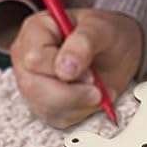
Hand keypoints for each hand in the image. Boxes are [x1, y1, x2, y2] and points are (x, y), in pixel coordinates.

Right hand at [10, 6, 143, 128]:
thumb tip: (64, 68)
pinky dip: (81, 112)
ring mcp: (33, 83)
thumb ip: (83, 43)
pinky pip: (56, 118)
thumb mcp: (102, 28)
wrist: (119, 51)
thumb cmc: (108, 33)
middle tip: (98, 88)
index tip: (90, 73)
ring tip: (100, 89)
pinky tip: (93, 96)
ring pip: (44, 107)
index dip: (60, 69)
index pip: (34, 58)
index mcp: (36, 30)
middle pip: (34, 88)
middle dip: (71, 94)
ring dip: (79, 104)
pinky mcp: (43, 104)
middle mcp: (27, 58)